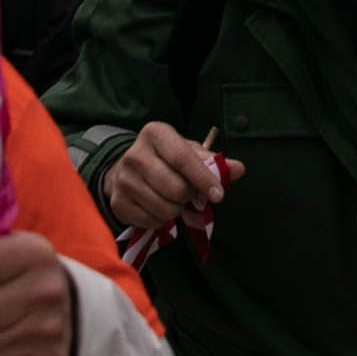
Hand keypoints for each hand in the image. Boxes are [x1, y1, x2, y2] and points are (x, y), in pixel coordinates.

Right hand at [105, 120, 244, 233]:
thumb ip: (213, 162)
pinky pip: (151, 222)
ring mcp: (122, 180)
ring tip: (171, 199)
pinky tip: (157, 207)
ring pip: (164, 209)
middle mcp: (134, 154)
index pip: (183, 159)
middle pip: (175, 189)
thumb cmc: (165, 159)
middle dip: (188, 197)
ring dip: (176, 210)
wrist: (127, 169)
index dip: (204, 179)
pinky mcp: (117, 202)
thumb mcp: (188, 152)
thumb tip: (239, 169)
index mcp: (155, 134)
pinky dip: (161, 220)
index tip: (219, 194)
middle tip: (187, 193)